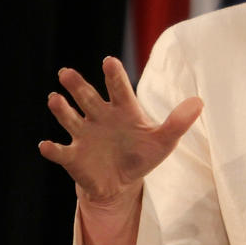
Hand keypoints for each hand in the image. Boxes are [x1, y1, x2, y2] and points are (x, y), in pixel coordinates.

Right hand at [40, 56, 202, 205]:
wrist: (122, 183)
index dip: (114, 75)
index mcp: (123, 109)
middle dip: (77, 86)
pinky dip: (52, 149)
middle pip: (88, 97)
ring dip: (62, 110)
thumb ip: (178, 122)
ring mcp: (84, 135)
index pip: (119, 88)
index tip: (109, 61)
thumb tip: (199, 102)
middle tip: (66, 73)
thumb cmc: (142, 155)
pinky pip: (61, 151)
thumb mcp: (163, 141)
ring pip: (70, 118)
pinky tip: (46, 145)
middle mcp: (100, 117)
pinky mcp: (73, 156)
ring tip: (54, 99)